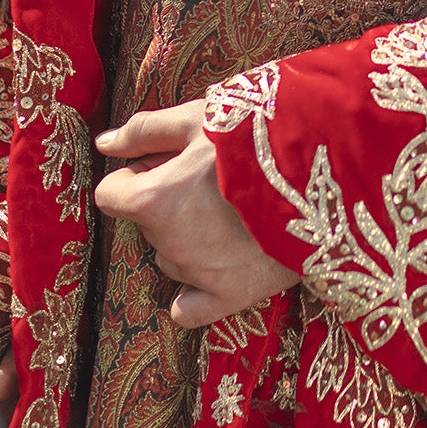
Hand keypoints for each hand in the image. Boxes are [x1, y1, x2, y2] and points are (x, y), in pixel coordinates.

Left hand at [94, 99, 297, 329]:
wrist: (322, 170)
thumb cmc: (256, 136)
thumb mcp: (199, 118)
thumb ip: (145, 132)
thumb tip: (104, 145)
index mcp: (153, 200)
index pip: (111, 194)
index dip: (134, 177)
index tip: (164, 166)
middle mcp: (167, 243)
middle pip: (147, 224)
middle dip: (168, 204)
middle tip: (211, 181)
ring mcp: (197, 274)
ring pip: (171, 257)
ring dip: (187, 238)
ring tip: (232, 212)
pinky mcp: (229, 296)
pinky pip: (190, 308)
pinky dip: (196, 292)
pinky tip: (218, 266)